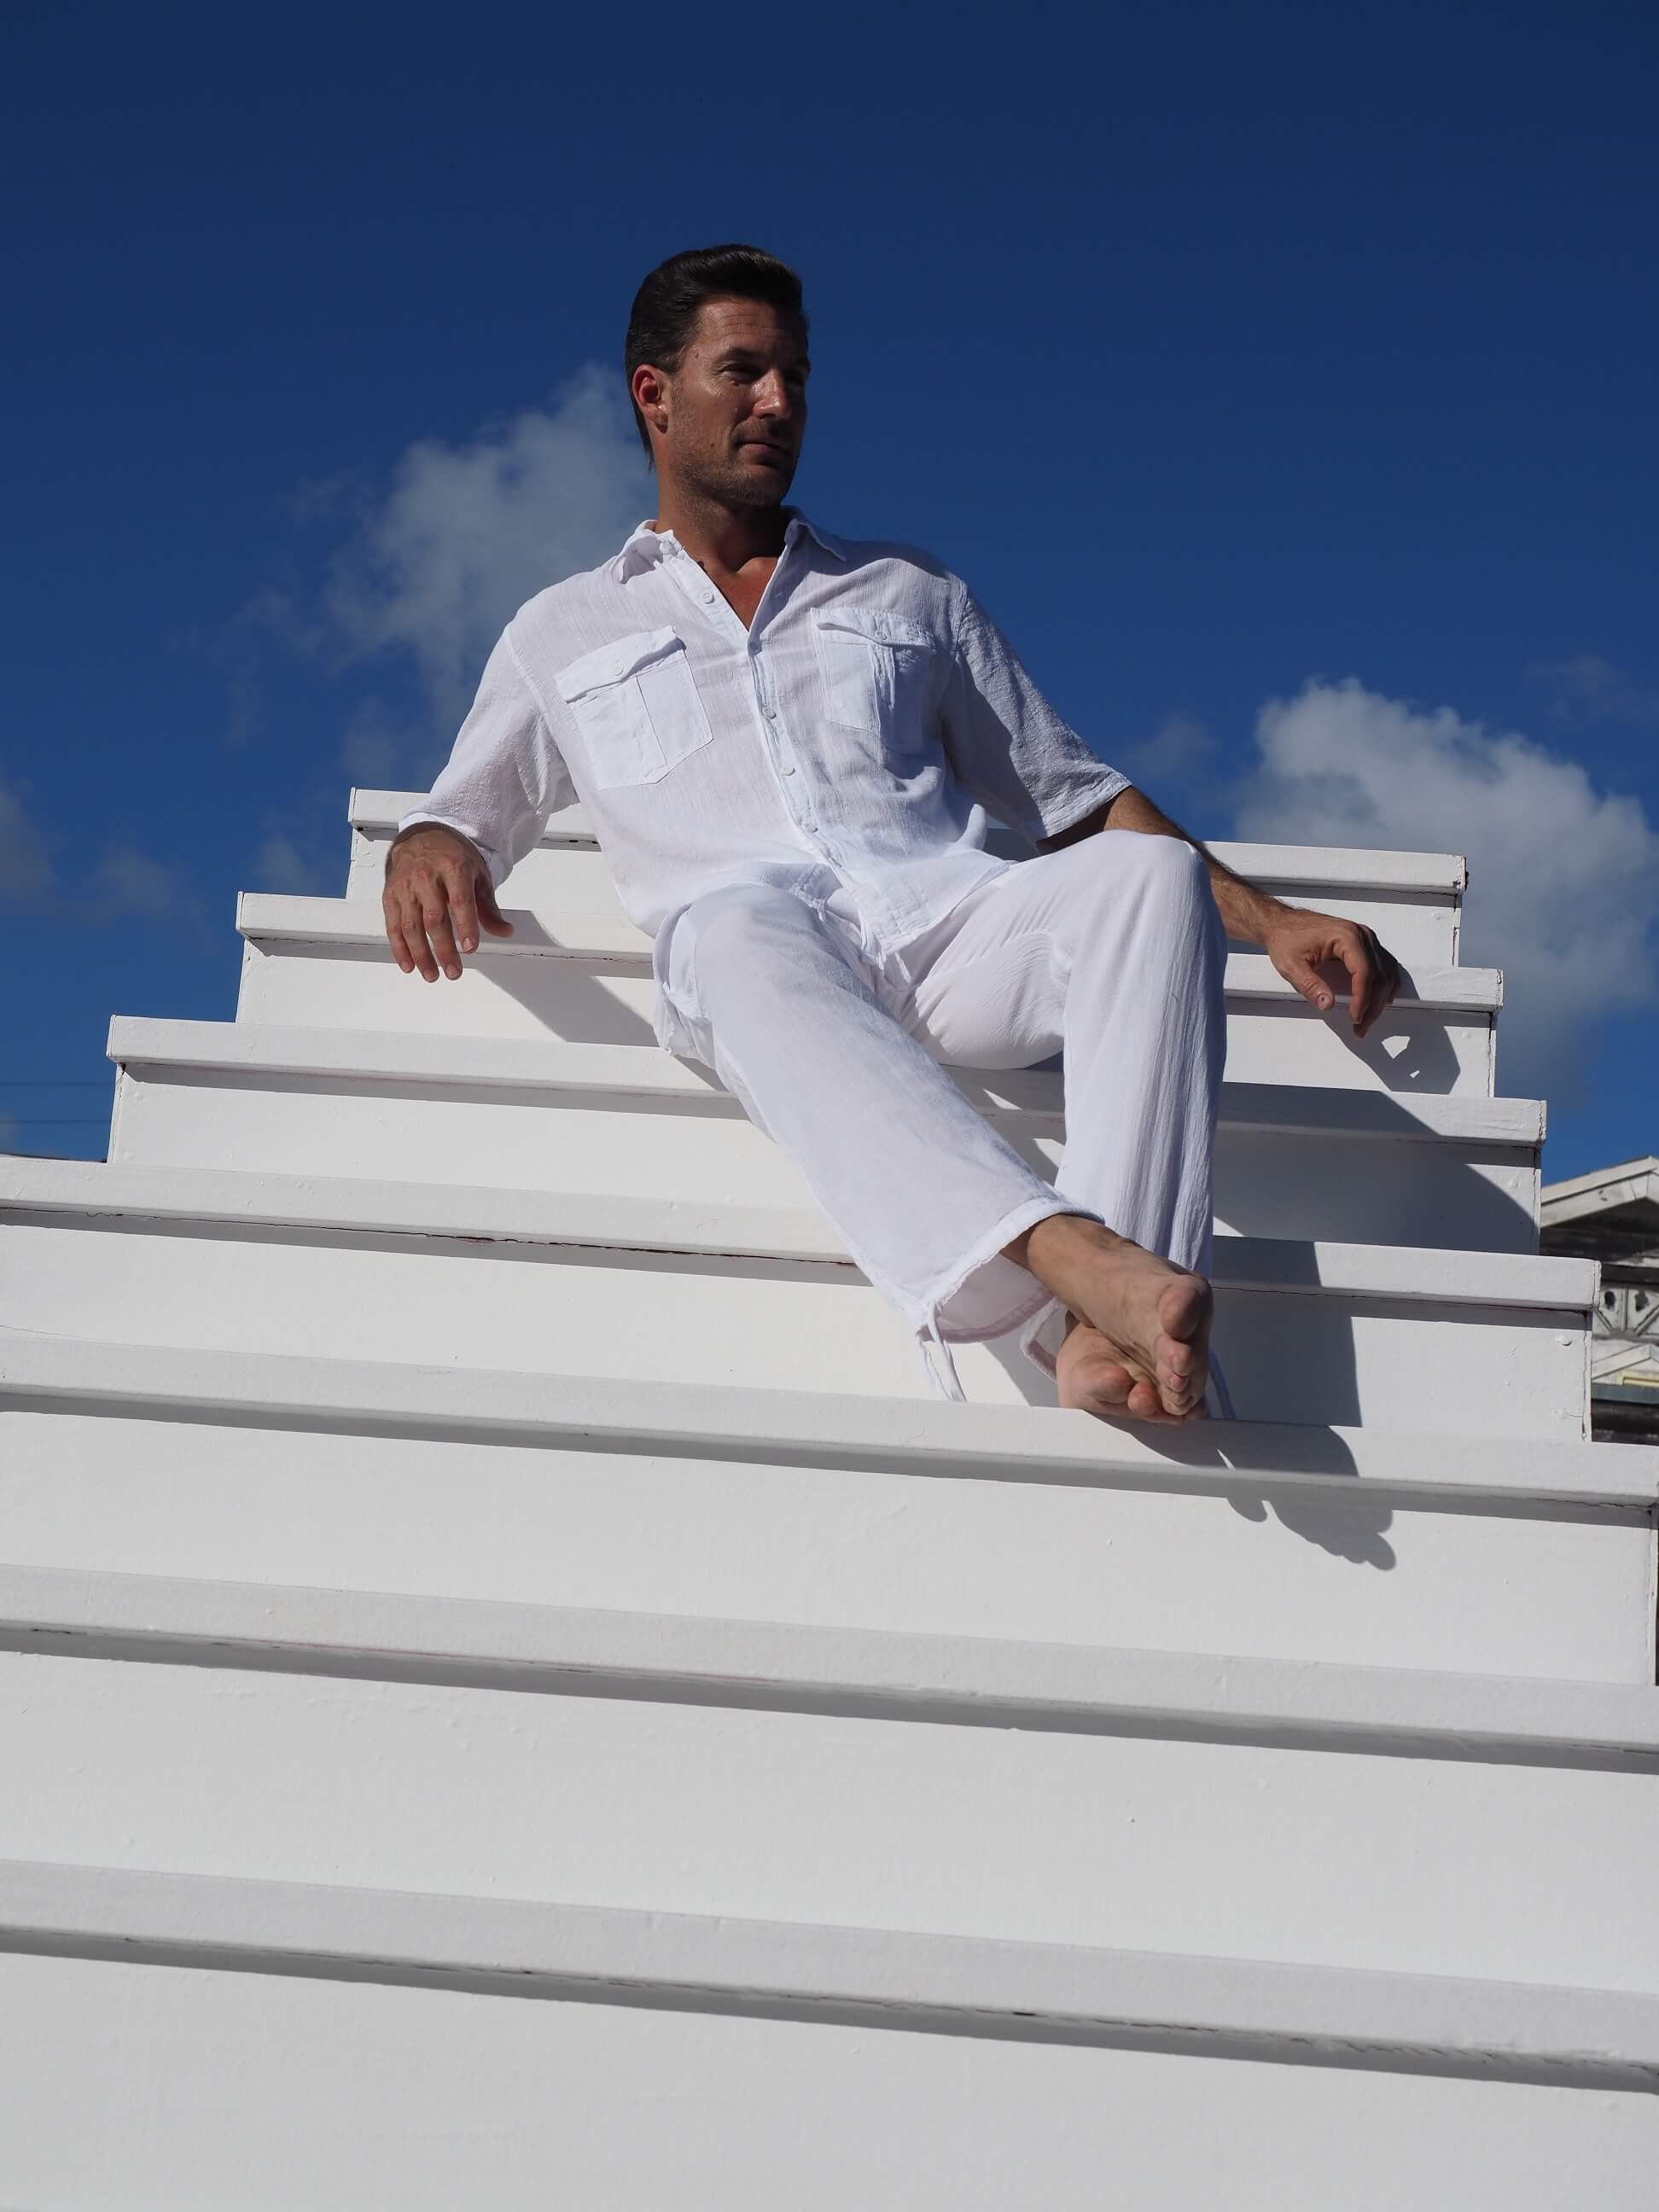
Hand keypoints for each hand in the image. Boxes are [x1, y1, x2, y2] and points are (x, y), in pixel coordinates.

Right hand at [382, 825, 513, 980]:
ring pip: (411, 926)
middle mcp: (426, 876)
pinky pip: (393, 926)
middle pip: (435, 919)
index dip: (466, 926)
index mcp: (453, 868)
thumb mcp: (477, 875)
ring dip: (421, 955)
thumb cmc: (451, 857)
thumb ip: (489, 907)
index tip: (471, 948)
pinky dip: (400, 949)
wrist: (420, 837)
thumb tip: (505, 931)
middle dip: (444, 949)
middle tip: (454, 971)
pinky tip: (409, 965)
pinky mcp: (390, 895)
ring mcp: (405, 887)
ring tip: (432, 975)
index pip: (460, 901)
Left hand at [1259, 905, 1401, 1038]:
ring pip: (1386, 972)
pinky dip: (1384, 986)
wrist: (1283, 924)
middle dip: (1373, 1005)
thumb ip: (1310, 985)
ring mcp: (1366, 939)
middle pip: (1380, 974)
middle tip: (1360, 1028)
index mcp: (1346, 936)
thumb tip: (1328, 1004)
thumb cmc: (1286, 940)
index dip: (1362, 998)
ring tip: (1366, 1020)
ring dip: (1380, 999)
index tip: (1355, 1018)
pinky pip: (1384, 966)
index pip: (1364, 971)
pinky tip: (1379, 1001)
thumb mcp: (1291, 966)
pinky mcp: (1365, 944)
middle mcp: (1362, 935)